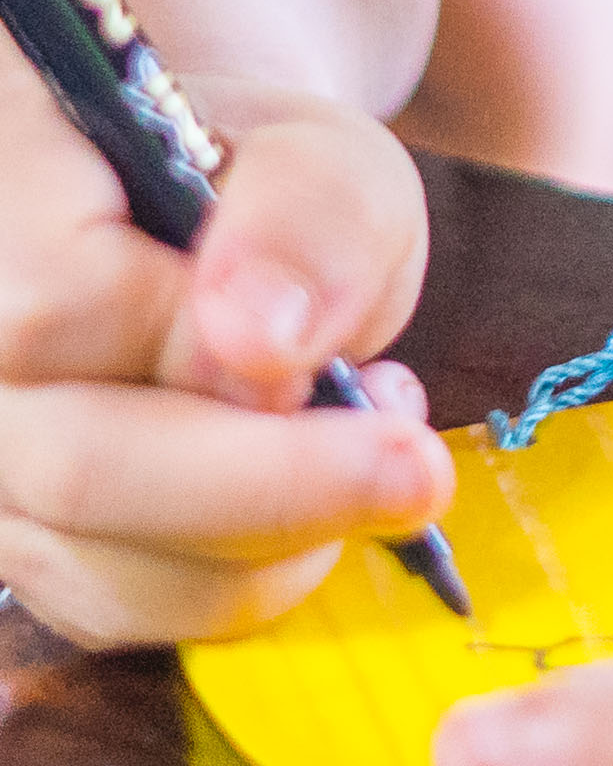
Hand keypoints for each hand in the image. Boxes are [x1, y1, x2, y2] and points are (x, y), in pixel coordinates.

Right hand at [0, 46, 452, 645]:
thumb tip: (258, 339)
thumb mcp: (327, 155)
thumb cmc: (262, 185)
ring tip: (369, 442)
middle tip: (418, 467)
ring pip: (106, 566)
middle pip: (77, 468)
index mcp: (8, 189)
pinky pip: (125, 609)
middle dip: (275, 484)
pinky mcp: (20, 546)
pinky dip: (244, 574)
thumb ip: (309, 216)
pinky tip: (305, 492)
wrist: (208, 234)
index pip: (57, 301)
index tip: (340, 353)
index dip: (201, 344)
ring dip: (275, 533)